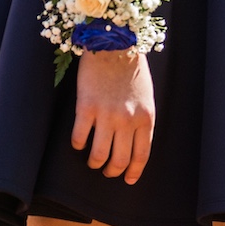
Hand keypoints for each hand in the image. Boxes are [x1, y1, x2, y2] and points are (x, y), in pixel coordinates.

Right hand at [72, 48, 155, 182]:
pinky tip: (79, 142)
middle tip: (107, 171)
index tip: (128, 180)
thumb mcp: (146, 97)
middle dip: (112, 172)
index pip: (141, 154)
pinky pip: (79, 139)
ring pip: (98, 156)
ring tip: (92, 161)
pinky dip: (78, 145)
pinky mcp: (86, 108)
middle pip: (119, 161)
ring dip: (94, 163)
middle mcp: (128, 120)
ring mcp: (106, 115)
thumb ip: (141, 121)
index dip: (133, 171)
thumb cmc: (132, 71)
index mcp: (146, 117)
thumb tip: (134, 144)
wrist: (115, 45)